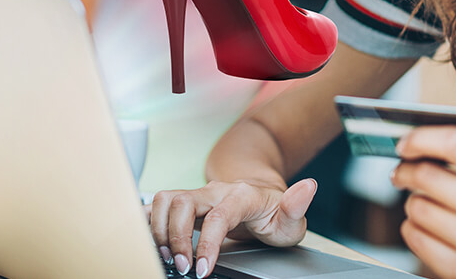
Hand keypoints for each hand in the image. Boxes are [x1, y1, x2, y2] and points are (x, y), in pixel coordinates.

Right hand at [145, 178, 317, 277]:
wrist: (260, 198)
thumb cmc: (273, 213)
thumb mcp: (291, 218)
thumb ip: (297, 206)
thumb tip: (308, 187)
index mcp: (241, 196)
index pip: (218, 217)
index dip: (207, 244)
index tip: (203, 270)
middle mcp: (215, 190)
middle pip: (183, 202)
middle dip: (176, 237)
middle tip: (182, 266)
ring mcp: (197, 194)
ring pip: (165, 199)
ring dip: (159, 229)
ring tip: (167, 256)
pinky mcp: (184, 201)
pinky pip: (157, 203)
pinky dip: (147, 220)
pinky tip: (147, 239)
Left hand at [391, 126, 455, 278]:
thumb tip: (413, 143)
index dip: (421, 138)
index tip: (405, 143)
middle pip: (426, 176)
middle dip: (405, 171)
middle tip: (402, 172)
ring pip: (416, 207)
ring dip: (413, 202)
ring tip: (427, 204)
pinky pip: (414, 236)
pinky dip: (412, 227)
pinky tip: (427, 227)